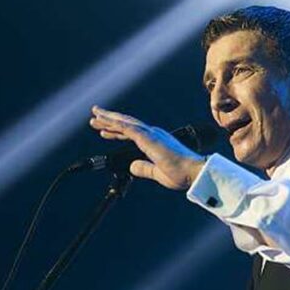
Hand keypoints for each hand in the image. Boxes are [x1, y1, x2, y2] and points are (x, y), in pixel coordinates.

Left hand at [89, 106, 205, 190]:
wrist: (194, 172)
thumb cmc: (183, 174)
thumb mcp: (158, 173)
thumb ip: (145, 168)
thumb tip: (132, 166)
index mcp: (156, 141)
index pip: (132, 134)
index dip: (117, 132)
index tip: (104, 131)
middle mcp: (154, 134)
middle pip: (127, 125)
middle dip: (110, 120)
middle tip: (95, 116)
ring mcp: (151, 134)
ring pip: (125, 123)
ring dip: (109, 119)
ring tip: (95, 115)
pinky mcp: (148, 138)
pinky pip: (127, 128)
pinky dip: (115, 124)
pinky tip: (104, 121)